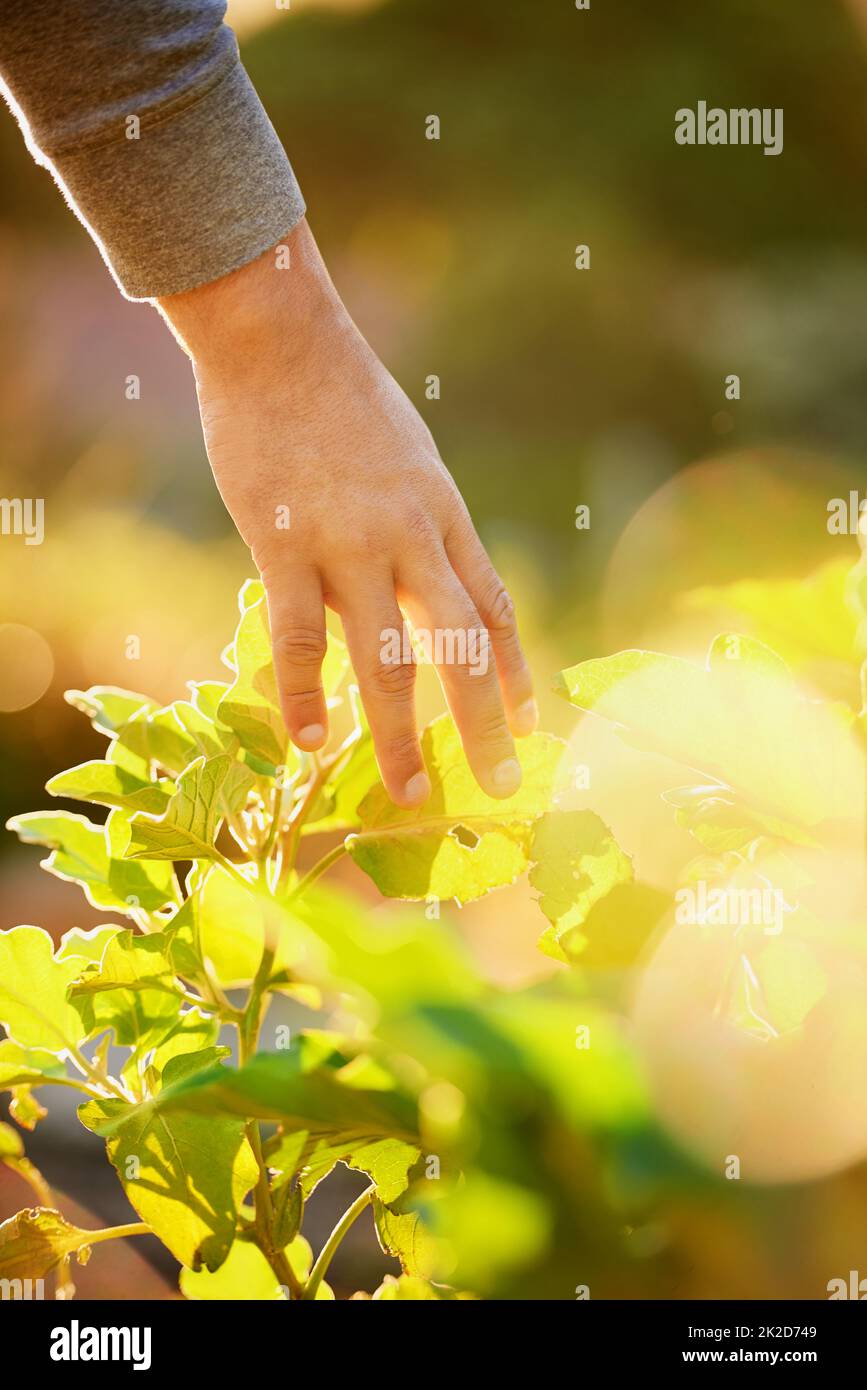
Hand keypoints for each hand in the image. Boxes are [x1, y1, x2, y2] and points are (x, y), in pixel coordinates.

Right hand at [157, 220, 536, 807]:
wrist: (282, 337)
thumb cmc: (341, 396)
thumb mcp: (407, 457)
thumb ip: (417, 523)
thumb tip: (412, 582)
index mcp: (445, 514)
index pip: (495, 607)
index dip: (515, 672)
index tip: (528, 725)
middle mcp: (413, 536)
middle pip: (463, 646)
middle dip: (484, 724)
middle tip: (500, 786)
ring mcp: (352, 542)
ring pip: (389, 658)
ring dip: (402, 734)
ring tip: (411, 792)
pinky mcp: (286, 542)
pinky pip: (303, 637)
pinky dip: (306, 694)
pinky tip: (310, 740)